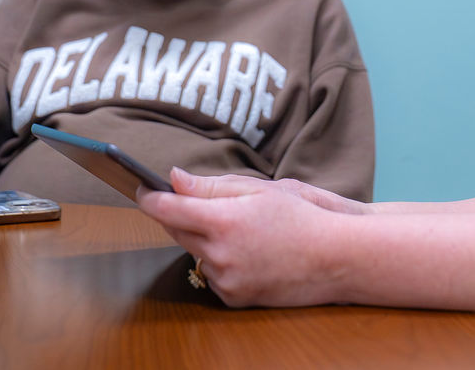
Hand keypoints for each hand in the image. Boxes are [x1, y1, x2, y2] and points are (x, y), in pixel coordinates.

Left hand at [137, 168, 357, 306]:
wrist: (334, 259)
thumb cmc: (301, 217)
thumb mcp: (259, 190)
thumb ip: (210, 186)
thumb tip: (173, 178)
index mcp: (222, 221)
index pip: (167, 208)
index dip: (149, 196)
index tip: (140, 187)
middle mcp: (218, 254)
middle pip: (176, 230)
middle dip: (181, 214)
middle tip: (202, 203)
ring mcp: (224, 279)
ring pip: (195, 253)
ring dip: (204, 240)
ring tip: (242, 231)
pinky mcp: (233, 297)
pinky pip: (212, 274)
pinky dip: (220, 262)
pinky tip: (249, 253)